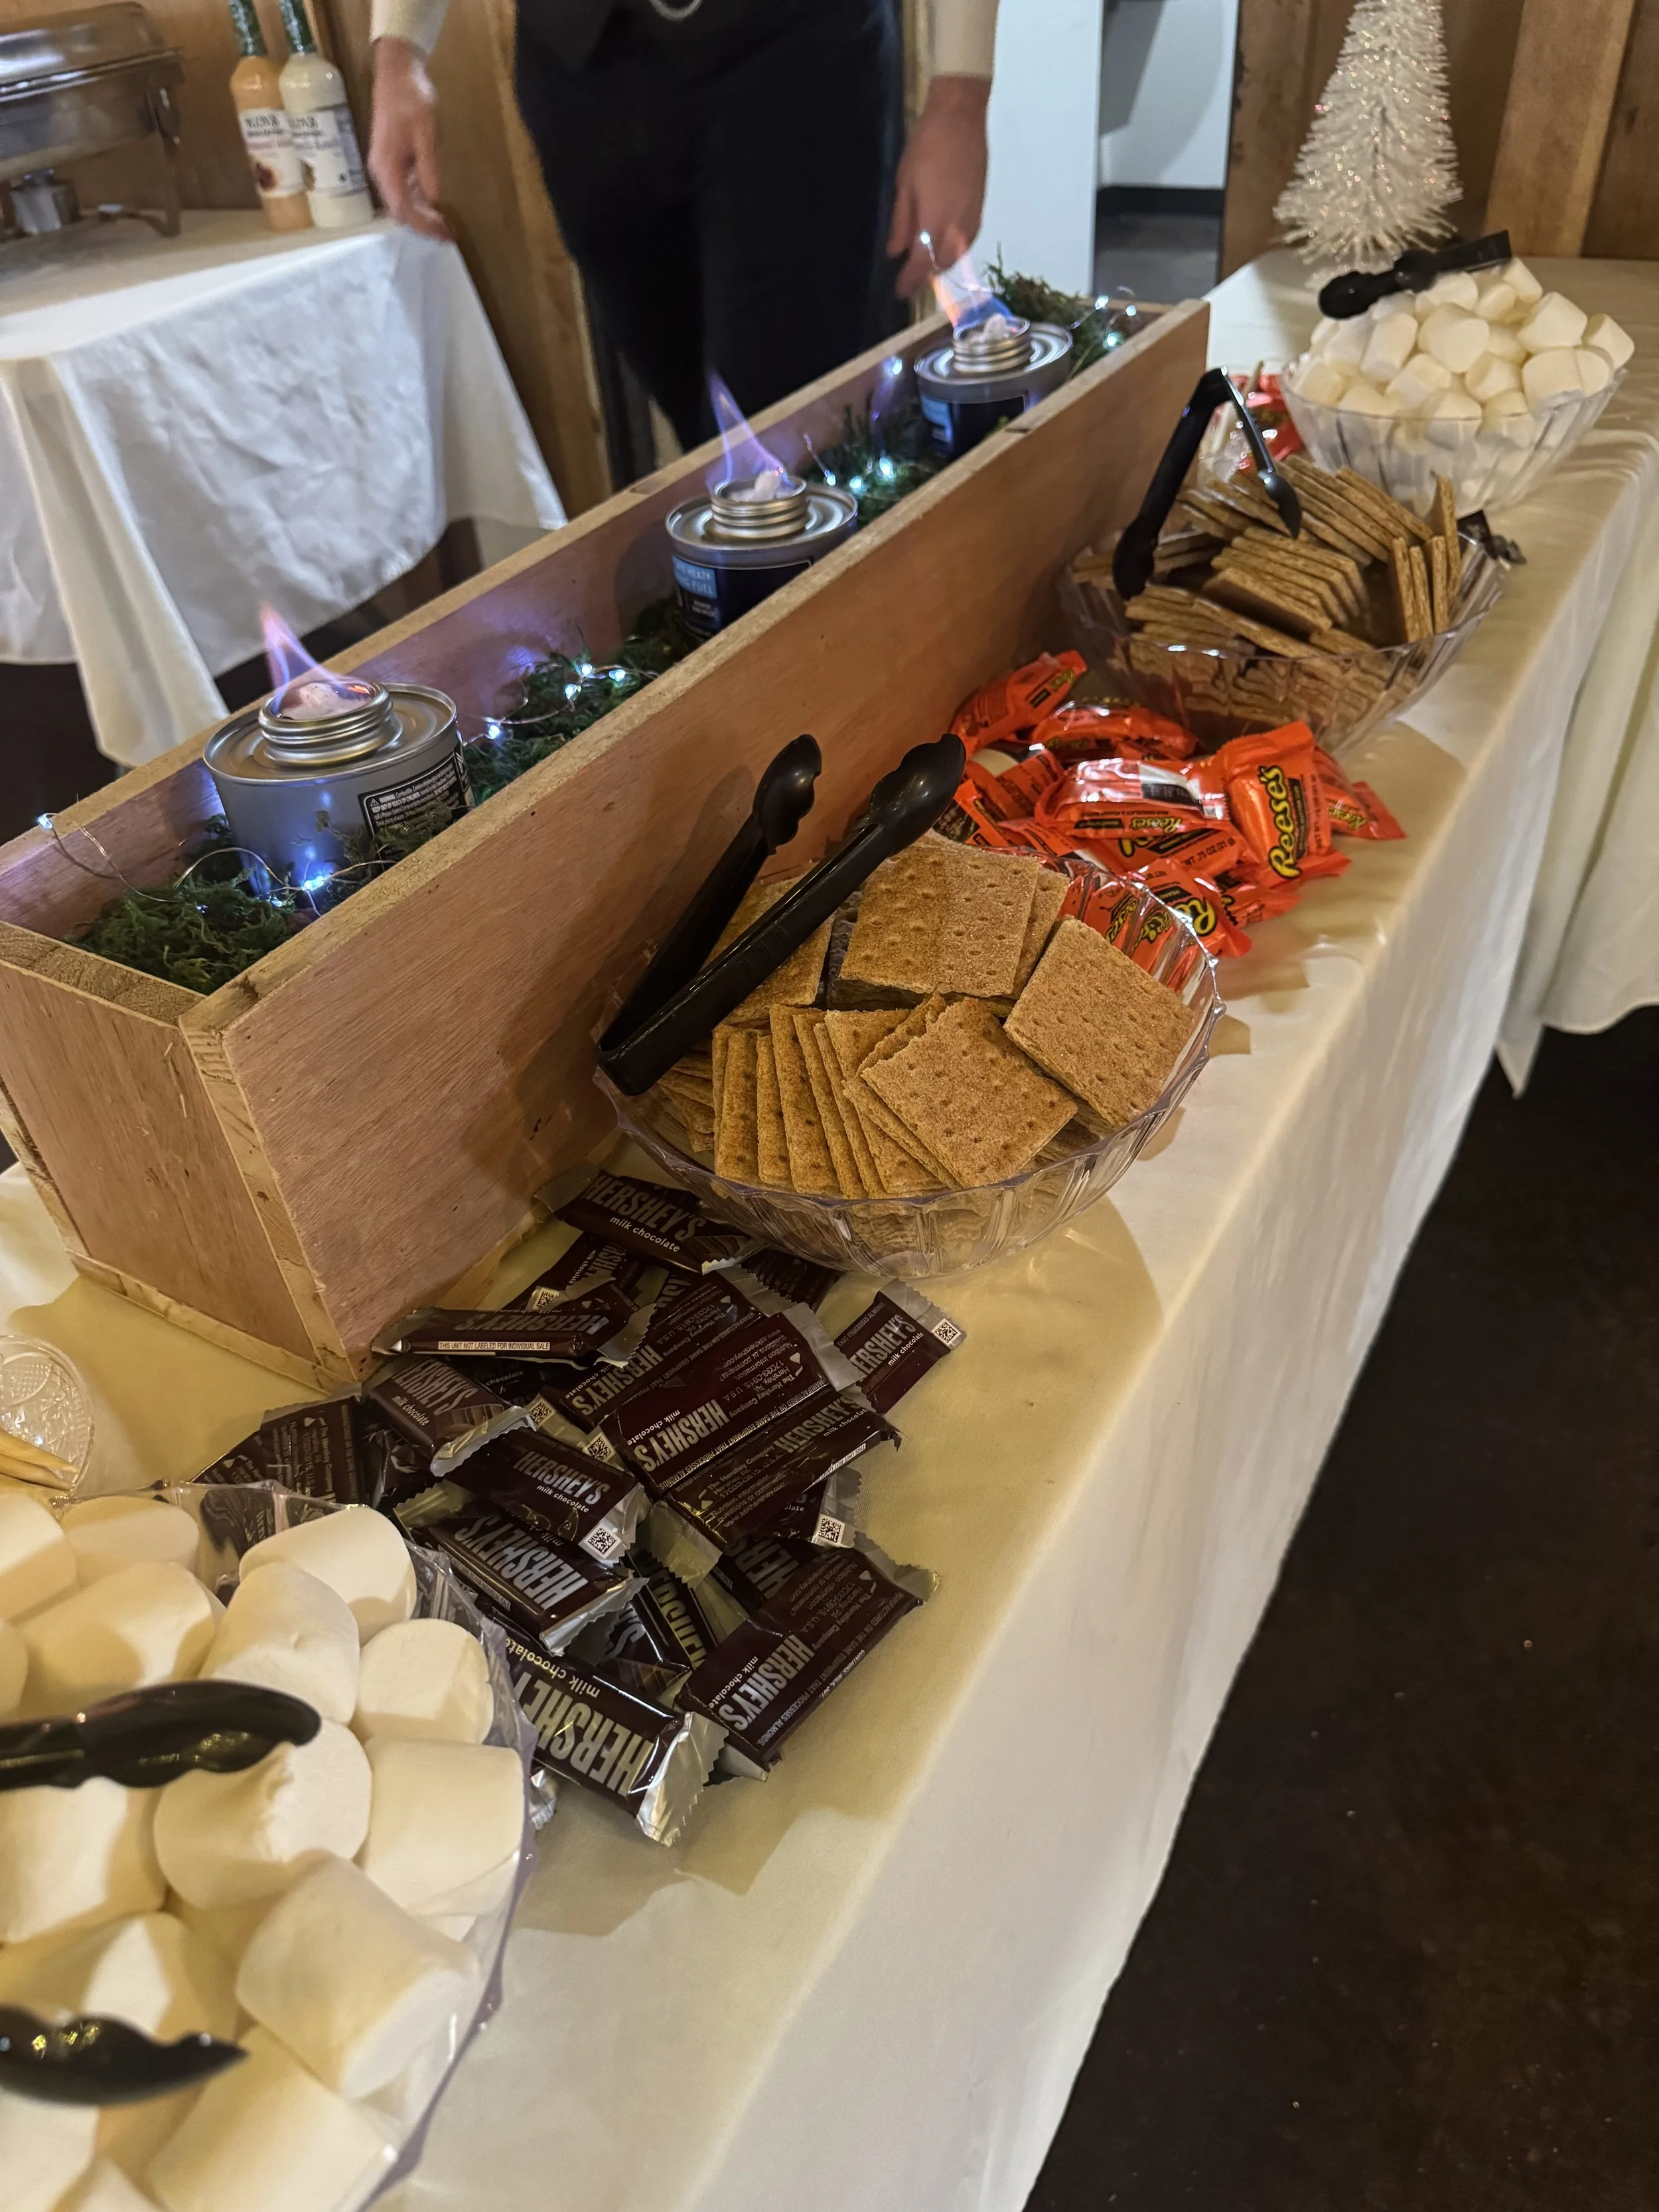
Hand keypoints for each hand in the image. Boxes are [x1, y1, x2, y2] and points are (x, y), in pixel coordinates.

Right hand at [369, 37, 448, 240]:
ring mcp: (384, 166)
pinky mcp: (391, 160)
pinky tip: (433, 206)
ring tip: (444, 226)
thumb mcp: (425, 132)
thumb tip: (434, 197)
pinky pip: (403, 189)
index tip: (442, 236)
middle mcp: (381, 171)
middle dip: (422, 225)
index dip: (422, 226)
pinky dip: (418, 201)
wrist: (396, 73)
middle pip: (400, 210)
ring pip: (401, 202)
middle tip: (448, 236)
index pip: (402, 208)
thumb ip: (428, 165)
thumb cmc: (411, 98)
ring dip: (421, 215)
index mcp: (386, 166)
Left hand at [888, 75, 990, 299]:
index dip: (909, 282)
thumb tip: (895, 252)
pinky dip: (953, 248)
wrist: (961, 119)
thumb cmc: (927, 147)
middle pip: (941, 265)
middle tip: (909, 275)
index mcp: (935, 223)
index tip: (899, 292)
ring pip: (956, 256)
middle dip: (925, 275)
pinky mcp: (980, 210)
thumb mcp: (904, 185)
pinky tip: (942, 242)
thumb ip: (901, 223)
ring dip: (940, 262)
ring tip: (924, 260)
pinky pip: (966, 241)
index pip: (921, 266)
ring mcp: (972, 220)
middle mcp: (957, 228)